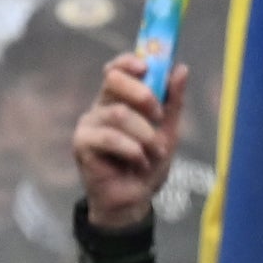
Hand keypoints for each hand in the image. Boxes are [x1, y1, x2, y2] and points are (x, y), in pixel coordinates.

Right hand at [73, 52, 178, 228]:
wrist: (134, 201)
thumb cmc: (148, 165)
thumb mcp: (168, 131)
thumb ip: (173, 102)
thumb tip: (181, 68)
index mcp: (118, 100)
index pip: (116, 69)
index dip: (129, 62)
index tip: (147, 66)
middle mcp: (100, 107)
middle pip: (113, 80)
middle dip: (142, 93)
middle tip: (157, 115)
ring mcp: (89, 125)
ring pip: (119, 114)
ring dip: (144, 135)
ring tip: (154, 153)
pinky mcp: (82, 144)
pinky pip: (110, 137)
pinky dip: (132, 151)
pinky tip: (139, 163)